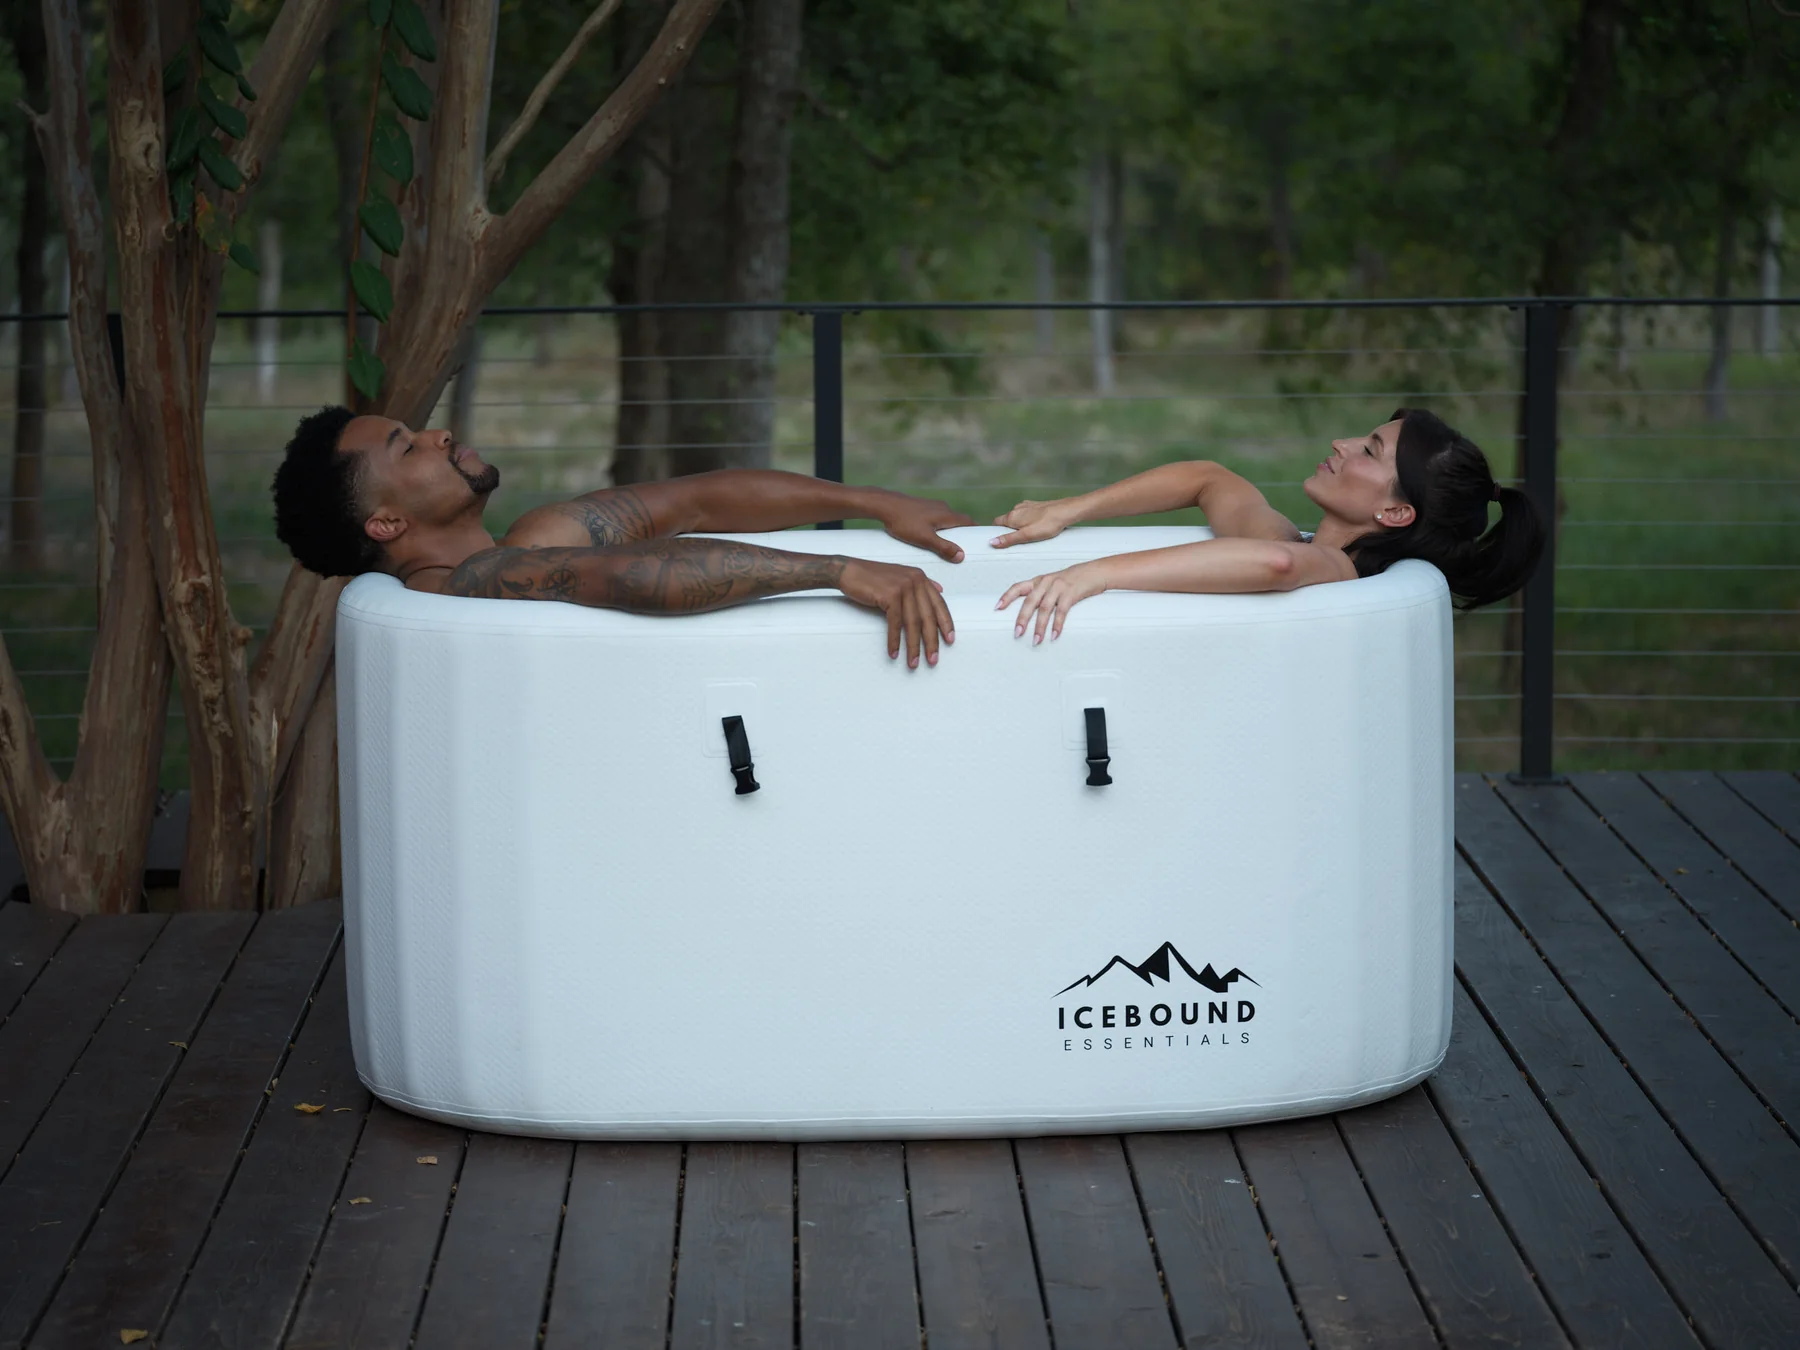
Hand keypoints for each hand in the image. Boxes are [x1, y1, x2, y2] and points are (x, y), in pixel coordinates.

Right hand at [838, 559, 956, 667]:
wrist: (849, 571)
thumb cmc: (873, 577)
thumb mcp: (901, 576)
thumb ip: (920, 584)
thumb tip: (939, 590)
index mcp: (920, 577)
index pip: (939, 604)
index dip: (946, 623)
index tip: (950, 640)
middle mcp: (915, 580)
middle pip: (928, 617)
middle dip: (932, 641)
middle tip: (933, 659)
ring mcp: (903, 587)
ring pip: (913, 623)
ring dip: (913, 646)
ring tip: (914, 662)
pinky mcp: (890, 595)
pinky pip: (895, 623)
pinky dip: (895, 640)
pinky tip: (894, 653)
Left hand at [879, 494, 974, 561]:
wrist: (885, 505)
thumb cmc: (904, 522)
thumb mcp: (925, 538)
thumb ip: (943, 547)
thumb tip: (962, 556)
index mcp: (947, 515)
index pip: (968, 521)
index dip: (975, 531)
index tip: (980, 540)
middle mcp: (942, 507)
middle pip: (959, 520)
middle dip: (963, 532)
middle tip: (965, 545)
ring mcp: (932, 506)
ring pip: (947, 518)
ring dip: (950, 529)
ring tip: (948, 543)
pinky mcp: (922, 506)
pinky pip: (936, 517)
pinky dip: (939, 526)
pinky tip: (931, 534)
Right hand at [990, 498, 1075, 547]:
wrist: (1066, 511)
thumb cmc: (1048, 523)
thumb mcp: (1027, 535)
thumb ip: (1009, 539)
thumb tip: (992, 542)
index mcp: (1012, 516)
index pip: (996, 523)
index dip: (996, 532)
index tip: (1001, 540)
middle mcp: (1017, 509)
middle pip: (1006, 521)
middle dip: (1009, 530)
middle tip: (1018, 541)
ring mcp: (1027, 506)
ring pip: (1017, 518)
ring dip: (1020, 526)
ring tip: (1030, 535)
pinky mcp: (1036, 506)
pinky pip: (1027, 515)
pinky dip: (1028, 521)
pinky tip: (1037, 527)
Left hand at [997, 562, 1108, 643]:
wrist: (1094, 572)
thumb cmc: (1073, 580)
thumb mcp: (1053, 583)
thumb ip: (1041, 594)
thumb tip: (1028, 612)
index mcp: (1039, 580)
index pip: (1018, 587)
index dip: (1007, 597)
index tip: (997, 608)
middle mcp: (1046, 582)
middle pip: (1029, 601)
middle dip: (1022, 618)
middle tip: (1017, 633)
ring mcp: (1058, 587)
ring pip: (1044, 609)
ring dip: (1039, 626)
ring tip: (1036, 640)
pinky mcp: (1071, 593)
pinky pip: (1062, 611)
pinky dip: (1057, 625)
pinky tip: (1054, 635)